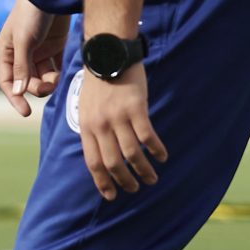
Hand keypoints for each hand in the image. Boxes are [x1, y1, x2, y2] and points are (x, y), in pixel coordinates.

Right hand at [0, 0, 68, 115]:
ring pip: (42, 77)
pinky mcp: (54, 47)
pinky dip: (58, 74)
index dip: (14, 97)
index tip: (25, 112)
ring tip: (57, 79)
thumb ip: (21, 67)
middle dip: (36, 87)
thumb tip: (17, 92)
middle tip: (49, 86)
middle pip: (26, 81)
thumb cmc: (31, 14)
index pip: (6, 81)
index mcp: (6, 51)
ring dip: (49, 82)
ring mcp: (38, 51)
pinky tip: (62, 74)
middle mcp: (20, 54)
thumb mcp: (24, 41)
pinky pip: (55, 68)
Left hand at [80, 61, 165, 200]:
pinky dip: (156, 149)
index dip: (102, 181)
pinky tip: (162, 156)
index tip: (111, 195)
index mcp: (86, 126)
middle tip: (135, 189)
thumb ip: (93, 128)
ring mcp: (117, 118)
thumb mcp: (86, 107)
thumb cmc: (98, 82)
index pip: (92, 162)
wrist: (107, 54)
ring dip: (143, 170)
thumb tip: (101, 149)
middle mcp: (99, 125)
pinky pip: (147, 136)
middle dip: (124, 181)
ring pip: (131, 154)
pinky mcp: (135, 109)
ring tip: (152, 179)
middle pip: (112, 163)